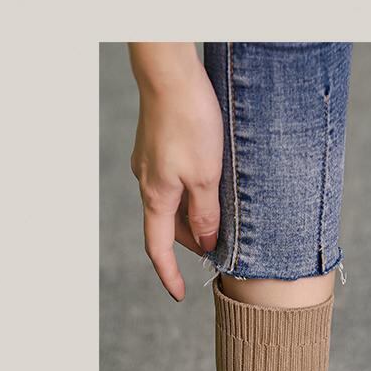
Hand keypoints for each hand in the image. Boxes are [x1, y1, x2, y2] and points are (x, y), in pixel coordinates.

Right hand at [128, 44, 223, 300]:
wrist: (171, 75)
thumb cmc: (190, 122)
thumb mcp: (206, 175)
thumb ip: (205, 214)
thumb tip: (204, 244)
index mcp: (156, 195)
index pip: (158, 248)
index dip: (168, 274)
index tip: (179, 295)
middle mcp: (147, 180)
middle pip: (167, 224)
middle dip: (191, 240)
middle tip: (220, 249)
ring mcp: (150, 160)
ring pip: (172, 199)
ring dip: (193, 212)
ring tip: (223, 214)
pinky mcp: (157, 142)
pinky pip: (172, 178)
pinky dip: (190, 189)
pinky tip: (211, 179)